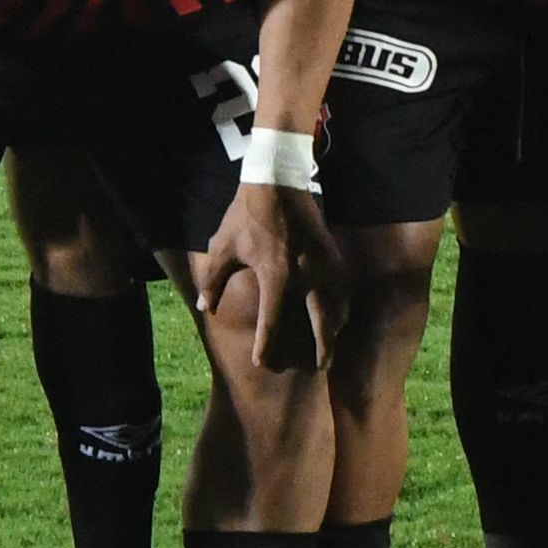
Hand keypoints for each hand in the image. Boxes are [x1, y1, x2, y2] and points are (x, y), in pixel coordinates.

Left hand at [193, 182, 339, 371]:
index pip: (272, 319)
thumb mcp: (223, 246)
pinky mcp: (331, 252)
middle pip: (321, 320)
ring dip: (335, 328)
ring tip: (332, 346)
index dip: (266, 344)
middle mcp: (304, 273)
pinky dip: (342, 304)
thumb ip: (212, 280)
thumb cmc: (246, 214)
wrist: (277, 180)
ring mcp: (322, 262)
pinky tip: (339, 315)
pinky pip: (342, 286)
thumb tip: (205, 308)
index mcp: (275, 274)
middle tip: (321, 367)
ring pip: (337, 304)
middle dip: (323, 347)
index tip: (262, 363)